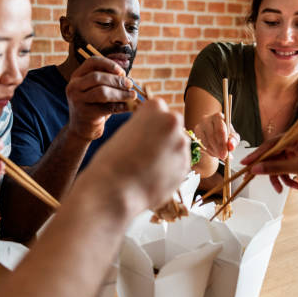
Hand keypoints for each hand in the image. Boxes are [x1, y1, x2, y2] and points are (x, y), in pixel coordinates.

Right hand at [66, 56, 136, 140]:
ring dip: (120, 93)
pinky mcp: (85, 114)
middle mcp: (74, 86)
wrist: (81, 128)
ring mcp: (77, 101)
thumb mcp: (96, 89)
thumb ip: (108, 80)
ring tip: (132, 95)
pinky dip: (120, 106)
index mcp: (77, 76)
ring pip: (102, 92)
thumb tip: (128, 77)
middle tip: (130, 84)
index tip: (122, 71)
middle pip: (97, 77)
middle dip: (116, 80)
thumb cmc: (94, 105)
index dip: (108, 64)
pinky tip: (128, 107)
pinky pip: (107, 108)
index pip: (92, 62)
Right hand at [81, 98, 190, 215]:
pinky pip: (179, 163)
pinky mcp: (185, 166)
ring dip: (168, 152)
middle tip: (146, 150)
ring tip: (147, 167)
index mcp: (154, 107)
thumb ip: (144, 129)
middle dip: (163, 135)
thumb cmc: (112, 161)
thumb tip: (155, 136)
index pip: (158, 108)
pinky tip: (153, 176)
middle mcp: (173, 121)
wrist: (115, 190)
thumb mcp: (125, 132)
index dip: (148, 123)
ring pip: (178, 145)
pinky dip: (170, 169)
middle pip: (172, 125)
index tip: (141, 134)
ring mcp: (181, 144)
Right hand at [193, 112, 239, 159]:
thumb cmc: (226, 134)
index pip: (220, 130)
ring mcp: (198, 127)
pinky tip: (214, 153)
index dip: (223, 143)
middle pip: (211, 136)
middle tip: (223, 157)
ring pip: (205, 142)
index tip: (226, 154)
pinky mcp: (194, 135)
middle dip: (218, 149)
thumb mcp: (233, 136)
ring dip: (213, 151)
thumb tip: (231, 146)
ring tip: (220, 155)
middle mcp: (206, 119)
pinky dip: (208, 152)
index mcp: (218, 116)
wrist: (216, 134)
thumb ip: (233, 141)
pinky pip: (200, 146)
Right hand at [241, 129, 297, 194]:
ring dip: (280, 178)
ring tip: (284, 189)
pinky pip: (285, 169)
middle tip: (257, 179)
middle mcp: (296, 141)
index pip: (271, 143)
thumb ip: (275, 167)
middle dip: (270, 170)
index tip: (246, 164)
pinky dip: (287, 179)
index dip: (258, 154)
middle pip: (273, 155)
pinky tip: (296, 186)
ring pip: (278, 165)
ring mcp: (297, 152)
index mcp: (297, 136)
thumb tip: (255, 169)